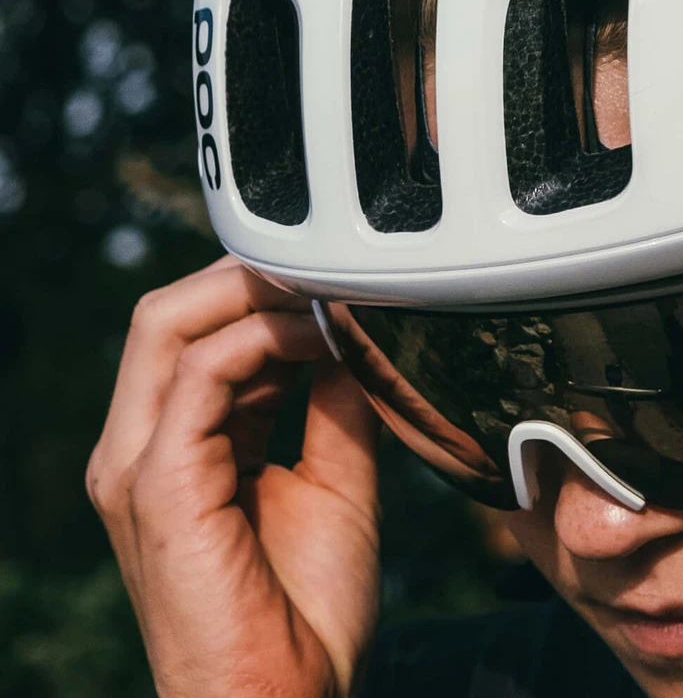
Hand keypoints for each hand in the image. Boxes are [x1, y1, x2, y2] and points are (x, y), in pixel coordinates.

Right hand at [87, 257, 380, 697]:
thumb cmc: (303, 608)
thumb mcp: (333, 477)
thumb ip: (331, 403)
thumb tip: (352, 335)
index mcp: (176, 446)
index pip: (195, 334)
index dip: (261, 292)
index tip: (332, 276)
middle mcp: (142, 448)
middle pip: (168, 313)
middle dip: (246, 275)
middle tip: (324, 265)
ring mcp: (139, 465)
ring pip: (169, 326)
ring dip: (253, 294)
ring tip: (326, 289)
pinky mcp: (158, 485)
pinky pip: (199, 377)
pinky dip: (260, 339)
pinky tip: (318, 338)